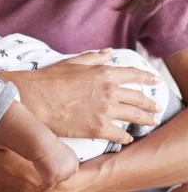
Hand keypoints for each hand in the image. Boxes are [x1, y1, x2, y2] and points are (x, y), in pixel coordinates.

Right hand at [0, 50, 160, 145]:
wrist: (34, 99)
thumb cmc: (49, 79)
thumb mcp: (72, 63)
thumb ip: (93, 58)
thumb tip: (108, 53)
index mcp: (104, 72)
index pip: (134, 75)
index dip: (147, 78)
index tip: (155, 81)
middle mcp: (109, 91)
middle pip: (139, 98)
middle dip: (150, 103)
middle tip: (156, 108)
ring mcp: (105, 111)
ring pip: (134, 117)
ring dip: (145, 120)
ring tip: (150, 123)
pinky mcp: (98, 129)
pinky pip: (120, 135)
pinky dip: (126, 137)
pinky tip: (127, 139)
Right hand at [0, 100, 78, 188]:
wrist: (42, 143)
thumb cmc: (49, 140)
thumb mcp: (60, 147)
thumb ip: (62, 154)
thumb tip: (63, 151)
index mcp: (74, 160)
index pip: (72, 170)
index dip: (64, 169)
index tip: (57, 169)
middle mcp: (71, 170)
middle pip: (64, 177)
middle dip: (57, 175)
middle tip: (49, 171)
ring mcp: (62, 176)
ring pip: (55, 181)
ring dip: (49, 179)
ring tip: (43, 174)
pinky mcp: (52, 180)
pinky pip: (46, 186)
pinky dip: (41, 187)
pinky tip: (38, 188)